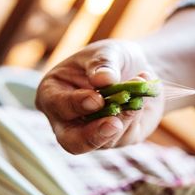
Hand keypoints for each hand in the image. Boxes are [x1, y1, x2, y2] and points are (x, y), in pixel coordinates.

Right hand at [36, 40, 163, 153]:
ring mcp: (92, 134)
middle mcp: (67, 120)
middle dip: (93, 136)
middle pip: (72, 143)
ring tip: (139, 86)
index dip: (76, 105)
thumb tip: (103, 79)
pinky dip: (135, 116)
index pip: (57, 106)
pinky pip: (125, 136)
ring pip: (105, 140)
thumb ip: (103, 63)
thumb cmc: (112, 58)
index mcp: (53, 94)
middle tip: (114, 124)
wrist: (137, 69)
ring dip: (125, 116)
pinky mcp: (116, 140)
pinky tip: (142, 97)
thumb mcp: (107, 51)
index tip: (97, 99)